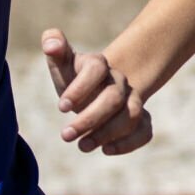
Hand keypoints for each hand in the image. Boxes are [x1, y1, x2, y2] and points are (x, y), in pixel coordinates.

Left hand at [42, 28, 151, 155]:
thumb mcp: (61, 63)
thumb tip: (50, 44)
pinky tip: (106, 150)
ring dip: (107, 134)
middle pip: (113, 98)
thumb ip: (54, 46)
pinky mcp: (141, 119)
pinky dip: (128, 143)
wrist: (97, 89)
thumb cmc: (73, 76)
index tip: (60, 107)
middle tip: (65, 135)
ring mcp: (133, 100)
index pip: (95, 70)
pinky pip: (144, 131)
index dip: (79, 89)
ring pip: (131, 116)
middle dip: (89, 119)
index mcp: (99, 64)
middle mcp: (120, 81)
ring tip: (82, 146)